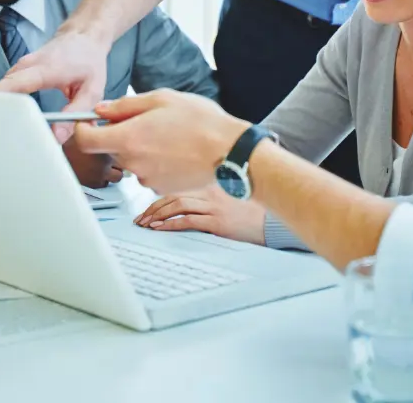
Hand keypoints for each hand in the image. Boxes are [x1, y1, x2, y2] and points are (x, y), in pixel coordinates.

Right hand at [0, 29, 110, 111]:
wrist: (85, 37)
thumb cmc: (89, 61)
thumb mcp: (92, 90)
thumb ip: (76, 114)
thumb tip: (57, 137)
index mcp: (47, 69)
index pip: (15, 83)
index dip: (0, 101)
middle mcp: (29, 64)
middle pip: (1, 88)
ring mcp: (21, 65)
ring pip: (1, 88)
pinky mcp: (19, 69)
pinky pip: (6, 87)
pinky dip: (5, 100)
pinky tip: (7, 116)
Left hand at [74, 90, 249, 194]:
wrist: (230, 151)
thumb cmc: (202, 123)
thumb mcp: (161, 99)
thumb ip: (125, 105)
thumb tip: (102, 110)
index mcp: (129, 138)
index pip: (85, 140)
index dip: (83, 129)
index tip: (89, 122)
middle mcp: (133, 161)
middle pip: (111, 148)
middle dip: (121, 133)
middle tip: (145, 120)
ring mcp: (146, 177)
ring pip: (131, 159)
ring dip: (140, 147)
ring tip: (168, 135)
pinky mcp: (159, 187)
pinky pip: (147, 170)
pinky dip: (155, 160)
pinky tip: (175, 150)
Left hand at [133, 185, 265, 244]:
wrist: (272, 221)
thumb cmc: (252, 211)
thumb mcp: (229, 197)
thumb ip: (209, 196)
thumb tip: (185, 206)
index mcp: (211, 184)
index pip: (177, 187)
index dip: (159, 197)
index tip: (147, 208)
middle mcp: (210, 192)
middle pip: (172, 195)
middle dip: (152, 208)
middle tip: (139, 218)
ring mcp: (214, 207)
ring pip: (177, 205)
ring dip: (157, 215)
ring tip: (145, 224)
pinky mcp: (218, 222)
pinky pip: (188, 220)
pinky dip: (171, 224)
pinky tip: (160, 228)